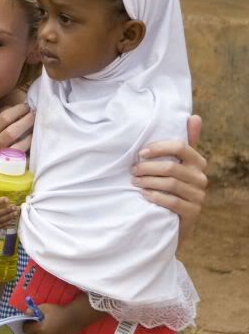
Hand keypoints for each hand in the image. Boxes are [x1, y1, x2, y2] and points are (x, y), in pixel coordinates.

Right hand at [0, 104, 33, 171]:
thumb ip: (1, 114)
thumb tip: (21, 107)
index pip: (4, 118)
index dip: (19, 110)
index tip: (28, 107)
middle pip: (12, 132)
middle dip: (27, 122)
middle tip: (35, 116)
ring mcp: (0, 159)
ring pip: (20, 147)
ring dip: (31, 137)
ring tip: (35, 130)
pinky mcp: (9, 169)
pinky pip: (24, 160)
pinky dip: (31, 153)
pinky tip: (34, 146)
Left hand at [23, 302, 79, 333]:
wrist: (74, 318)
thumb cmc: (58, 311)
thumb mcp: (44, 307)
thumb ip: (32, 311)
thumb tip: (26, 314)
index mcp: (40, 330)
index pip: (26, 329)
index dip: (27, 323)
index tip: (31, 320)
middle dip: (32, 329)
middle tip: (37, 322)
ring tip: (44, 326)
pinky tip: (49, 331)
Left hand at [132, 115, 207, 240]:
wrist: (173, 216)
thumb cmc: (170, 184)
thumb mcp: (175, 163)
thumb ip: (183, 142)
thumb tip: (195, 117)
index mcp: (197, 161)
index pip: (181, 147)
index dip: (159, 148)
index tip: (140, 153)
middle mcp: (201, 177)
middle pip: (172, 167)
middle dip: (148, 168)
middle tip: (132, 171)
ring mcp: (199, 196)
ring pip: (171, 184)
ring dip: (148, 182)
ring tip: (134, 181)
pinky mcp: (193, 212)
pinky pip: (172, 202)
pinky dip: (155, 197)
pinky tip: (143, 195)